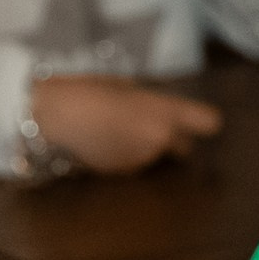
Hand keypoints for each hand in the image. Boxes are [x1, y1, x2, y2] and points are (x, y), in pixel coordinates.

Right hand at [31, 76, 222, 175]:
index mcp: (165, 112)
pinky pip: (135, 162)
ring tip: (118, 128)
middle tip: (153, 123)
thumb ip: (150, 102)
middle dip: (175, 138)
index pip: (209, 123)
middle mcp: (160, 140)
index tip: (195, 119)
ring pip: (158, 155)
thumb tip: (158, 110)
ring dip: (147, 146)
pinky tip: (104, 140)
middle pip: (186, 146)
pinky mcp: (123, 173)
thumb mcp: (124, 86)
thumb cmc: (86, 91)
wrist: (49, 118)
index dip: (202, 121)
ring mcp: (142, 160)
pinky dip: (126, 154)